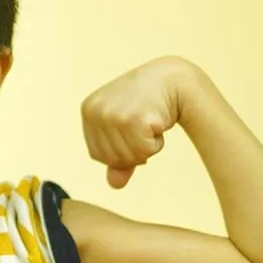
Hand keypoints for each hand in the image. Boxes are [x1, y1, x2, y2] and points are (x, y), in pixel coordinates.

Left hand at [80, 56, 192, 188]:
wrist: (174, 78)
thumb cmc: (148, 102)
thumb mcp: (127, 126)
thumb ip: (118, 157)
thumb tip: (114, 184)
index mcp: (88, 111)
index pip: (97, 155)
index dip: (120, 153)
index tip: (134, 132)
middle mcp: (96, 112)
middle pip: (113, 159)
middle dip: (135, 151)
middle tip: (145, 126)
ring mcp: (112, 115)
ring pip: (129, 157)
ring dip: (147, 147)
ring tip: (151, 122)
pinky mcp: (132, 119)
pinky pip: (144, 151)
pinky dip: (156, 143)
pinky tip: (159, 122)